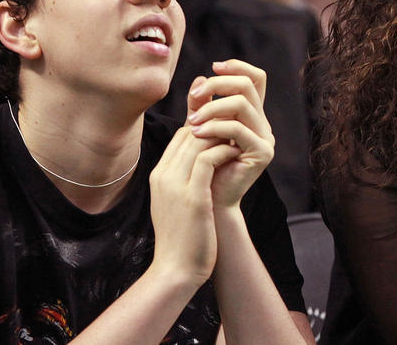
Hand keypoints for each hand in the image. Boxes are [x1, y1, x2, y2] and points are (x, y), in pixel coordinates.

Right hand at [148, 127, 237, 285]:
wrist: (176, 269)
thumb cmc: (181, 237)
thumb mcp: (175, 203)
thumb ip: (182, 181)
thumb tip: (200, 164)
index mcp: (158, 176)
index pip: (179, 137)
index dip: (203, 129)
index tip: (223, 132)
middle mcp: (163, 176)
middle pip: (188, 134)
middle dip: (213, 127)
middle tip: (235, 129)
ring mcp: (175, 185)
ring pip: (198, 142)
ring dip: (221, 136)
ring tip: (238, 140)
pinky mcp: (193, 196)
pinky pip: (208, 159)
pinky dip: (224, 151)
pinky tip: (236, 154)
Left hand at [185, 60, 273, 207]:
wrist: (209, 201)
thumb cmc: (203, 166)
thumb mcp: (200, 129)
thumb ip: (200, 105)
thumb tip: (198, 78)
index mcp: (252, 115)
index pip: (255, 79)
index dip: (237, 67)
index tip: (213, 67)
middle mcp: (263, 124)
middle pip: (247, 86)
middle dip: (217, 85)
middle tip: (194, 97)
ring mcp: (266, 138)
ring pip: (242, 104)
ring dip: (211, 108)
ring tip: (191, 122)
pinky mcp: (262, 153)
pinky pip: (238, 129)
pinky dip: (214, 127)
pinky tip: (196, 133)